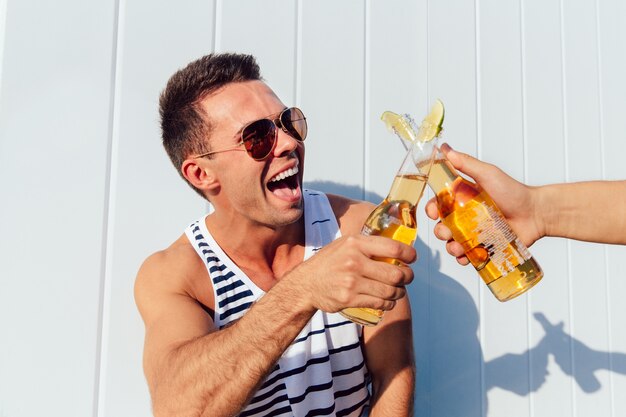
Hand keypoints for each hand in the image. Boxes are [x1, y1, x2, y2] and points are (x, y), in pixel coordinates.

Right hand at [291, 234, 415, 312]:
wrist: (306, 283)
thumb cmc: (329, 262)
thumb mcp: (344, 244)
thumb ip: (367, 245)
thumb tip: (397, 248)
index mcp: (355, 243)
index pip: (392, 247)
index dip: (409, 254)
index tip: (412, 258)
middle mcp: (354, 261)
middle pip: (395, 273)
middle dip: (407, 277)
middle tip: (407, 277)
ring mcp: (352, 281)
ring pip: (390, 290)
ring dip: (399, 292)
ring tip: (398, 290)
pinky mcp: (350, 298)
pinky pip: (380, 303)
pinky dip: (389, 303)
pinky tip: (388, 300)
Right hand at [425, 143, 544, 264]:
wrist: (536, 213)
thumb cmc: (514, 191)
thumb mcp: (488, 174)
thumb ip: (466, 164)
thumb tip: (446, 149)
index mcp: (462, 199)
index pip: (439, 205)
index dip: (432, 209)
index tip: (433, 212)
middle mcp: (465, 217)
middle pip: (442, 226)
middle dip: (440, 231)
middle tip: (447, 232)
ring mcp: (474, 233)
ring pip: (452, 242)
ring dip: (450, 246)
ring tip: (458, 247)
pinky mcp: (483, 247)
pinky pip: (467, 256)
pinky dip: (462, 258)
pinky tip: (465, 257)